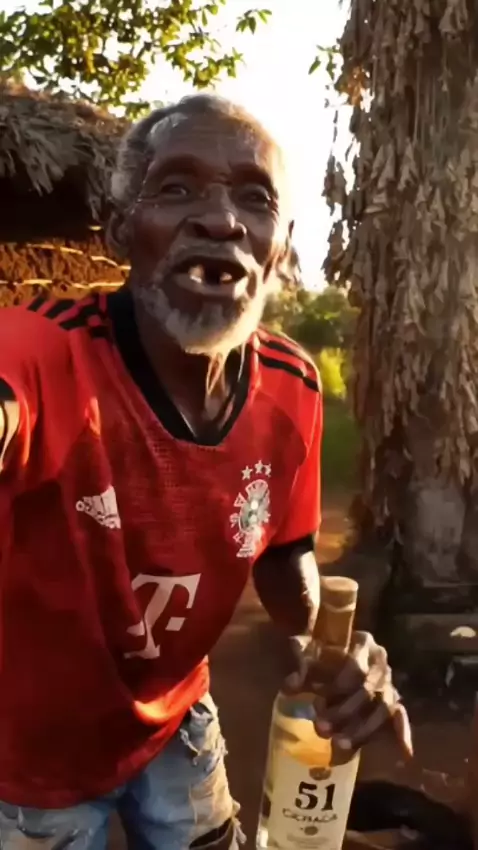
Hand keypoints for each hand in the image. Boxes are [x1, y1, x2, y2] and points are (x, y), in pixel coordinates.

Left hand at [285, 630, 412, 757]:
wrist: (334, 646)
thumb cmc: (321, 646)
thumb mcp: (308, 647)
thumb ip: (300, 663)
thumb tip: (291, 685)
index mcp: (363, 642)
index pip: (354, 666)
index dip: (335, 686)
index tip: (316, 697)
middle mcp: (380, 661)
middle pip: (367, 691)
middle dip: (344, 712)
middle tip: (320, 727)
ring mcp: (388, 681)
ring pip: (382, 708)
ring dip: (361, 729)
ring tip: (338, 744)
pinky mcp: (393, 700)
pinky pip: (401, 716)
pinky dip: (403, 733)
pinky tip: (406, 752)